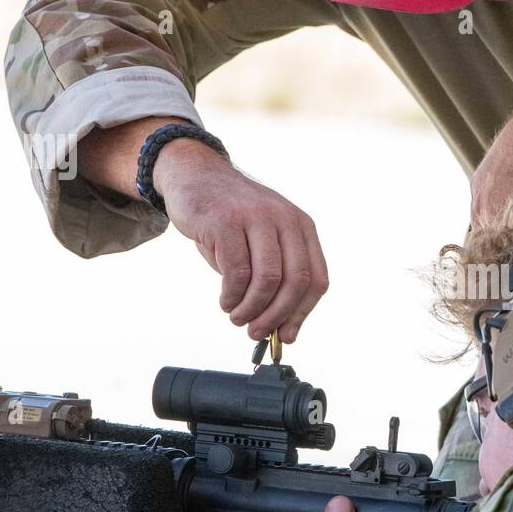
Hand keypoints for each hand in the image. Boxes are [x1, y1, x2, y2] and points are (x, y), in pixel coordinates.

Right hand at [155, 141, 328, 343]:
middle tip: (256, 333)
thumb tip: (281, 329)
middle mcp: (284, 219)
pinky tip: (225, 302)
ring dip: (251, 309)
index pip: (317, 279)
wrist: (195, 175)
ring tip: (237, 317)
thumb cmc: (230, 219)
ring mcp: (256, 217)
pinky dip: (231, 296)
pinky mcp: (225, 221)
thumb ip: (275, 278)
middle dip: (277, 317)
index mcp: (301, 226)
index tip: (287, 335)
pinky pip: (236, 272)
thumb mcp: (262, 242)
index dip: (302, 313)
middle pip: (295, 282)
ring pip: (267, 280)